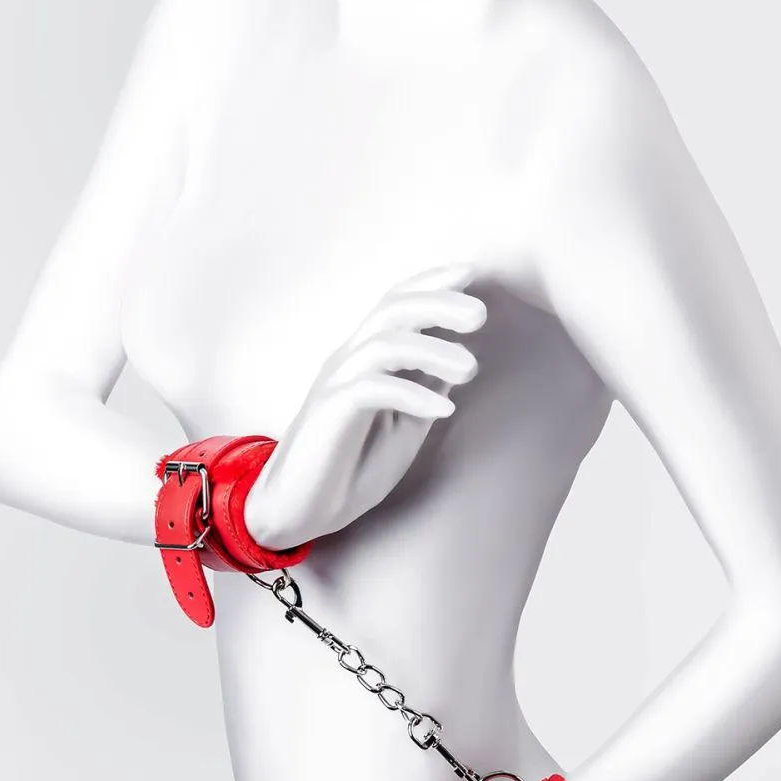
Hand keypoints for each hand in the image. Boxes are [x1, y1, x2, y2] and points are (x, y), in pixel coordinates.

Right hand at [243, 260, 485, 550]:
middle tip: (479, 314)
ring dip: (433, 350)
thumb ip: (425, 388)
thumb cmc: (351, 465)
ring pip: (384, 343)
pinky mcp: (330, 412)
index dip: (431, 282)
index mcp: (365, 356)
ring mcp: (337, 383)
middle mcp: (349, 359)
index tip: (470, 272)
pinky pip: (372, 388)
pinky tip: (443, 409)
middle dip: (438, 303)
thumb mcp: (403, 424)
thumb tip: (458, 359)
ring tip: (470, 369)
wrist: (300, 508)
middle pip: (391, 309)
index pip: (395, 302)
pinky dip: (412, 393)